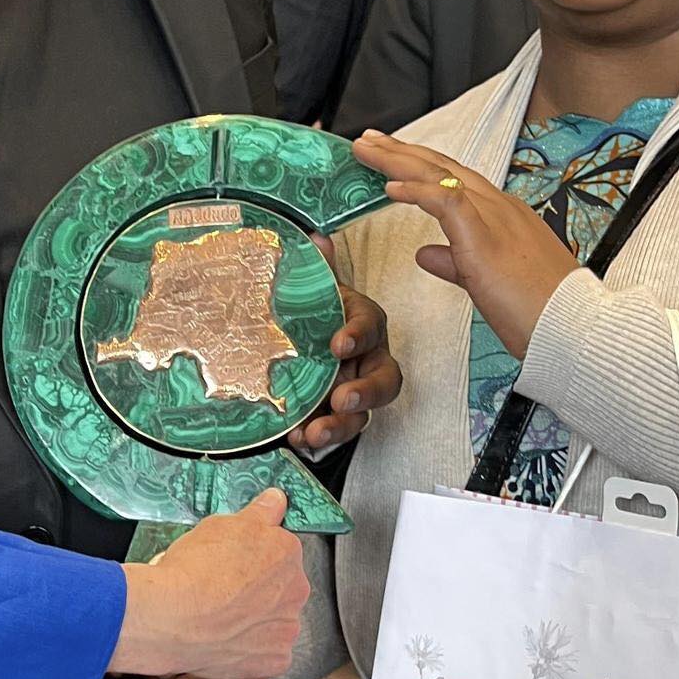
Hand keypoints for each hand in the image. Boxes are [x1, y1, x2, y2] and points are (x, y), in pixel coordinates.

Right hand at [112, 489, 308, 678]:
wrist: (173, 617)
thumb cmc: (193, 570)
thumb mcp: (221, 523)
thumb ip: (259, 512)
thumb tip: (276, 500)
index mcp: (287, 552)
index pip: (280, 550)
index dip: (254, 557)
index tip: (235, 562)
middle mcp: (296, 589)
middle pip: (282, 585)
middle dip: (259, 588)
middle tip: (224, 589)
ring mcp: (287, 627)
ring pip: (275, 620)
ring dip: (256, 619)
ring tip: (221, 616)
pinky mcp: (275, 660)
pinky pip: (268, 653)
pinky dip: (251, 649)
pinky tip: (227, 639)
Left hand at [287, 234, 402, 452]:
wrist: (294, 339)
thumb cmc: (312, 313)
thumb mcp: (311, 291)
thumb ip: (317, 269)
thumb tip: (316, 239)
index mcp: (364, 323)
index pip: (370, 326)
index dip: (358, 334)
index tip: (337, 344)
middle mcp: (369, 359)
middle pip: (384, 380)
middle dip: (365, 392)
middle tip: (340, 399)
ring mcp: (356, 391)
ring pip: (363, 414)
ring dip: (341, 426)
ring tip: (314, 434)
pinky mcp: (337, 416)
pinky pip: (337, 431)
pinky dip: (318, 437)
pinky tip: (297, 439)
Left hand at [354, 131, 579, 359]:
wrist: (573, 328)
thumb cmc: (538, 311)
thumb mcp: (486, 280)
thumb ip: (455, 262)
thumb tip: (427, 253)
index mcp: (504, 215)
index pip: (455, 179)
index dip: (420, 166)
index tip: (391, 155)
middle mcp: (500, 207)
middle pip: (442, 167)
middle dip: (402, 151)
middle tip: (369, 138)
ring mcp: (495, 217)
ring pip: (440, 175)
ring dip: (398, 161)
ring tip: (366, 150)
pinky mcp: (485, 236)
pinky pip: (446, 200)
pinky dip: (415, 190)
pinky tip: (389, 187)